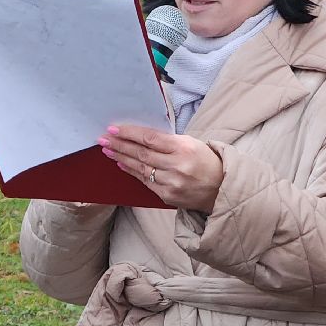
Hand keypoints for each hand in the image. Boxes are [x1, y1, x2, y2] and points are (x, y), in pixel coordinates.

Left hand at [99, 124, 223, 211]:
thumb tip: (140, 136)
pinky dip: (132, 172)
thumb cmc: (205, 161)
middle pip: (141, 153)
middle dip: (120, 145)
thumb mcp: (191, 143)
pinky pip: (145, 182)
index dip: (129, 133)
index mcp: (183, 148)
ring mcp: (171, 183)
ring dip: (122, 158)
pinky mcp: (168, 196)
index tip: (114, 129)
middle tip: (104, 139)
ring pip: (140, 168)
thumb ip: (167, 141)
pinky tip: (122, 164)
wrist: (222, 188)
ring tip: (108, 150)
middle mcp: (176, 166)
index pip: (149, 138)